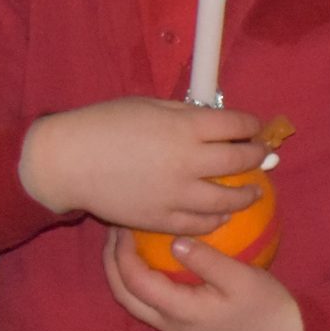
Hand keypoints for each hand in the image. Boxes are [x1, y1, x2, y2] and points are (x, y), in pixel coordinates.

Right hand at [21, 98, 265, 232]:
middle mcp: (188, 161)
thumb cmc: (105, 124)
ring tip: (253, 191)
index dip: (252, 125)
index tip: (254, 128)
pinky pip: (200, 224)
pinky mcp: (161, 219)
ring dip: (246, 194)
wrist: (66, 162)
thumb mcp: (151, 106)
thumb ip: (188, 114)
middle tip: (263, 157)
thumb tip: (219, 122)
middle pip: (240, 160)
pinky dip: (216, 220)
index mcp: (186, 127)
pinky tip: (222, 215)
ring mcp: (176, 194)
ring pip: (227, 199)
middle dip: (257, 157)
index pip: (238, 125)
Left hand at [103, 226, 303, 330]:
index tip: (125, 225)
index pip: (135, 281)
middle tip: (115, 233)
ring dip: (124, 275)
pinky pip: (151, 304)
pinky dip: (142, 282)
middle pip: (123, 296)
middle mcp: (169, 324)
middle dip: (112, 264)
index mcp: (179, 311)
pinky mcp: (186, 329)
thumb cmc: (266, 307)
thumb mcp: (241, 278)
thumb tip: (174, 240)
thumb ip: (206, 260)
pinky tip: (156, 263)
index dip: (122, 253)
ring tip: (128, 246)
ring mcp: (176, 329)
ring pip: (134, 303)